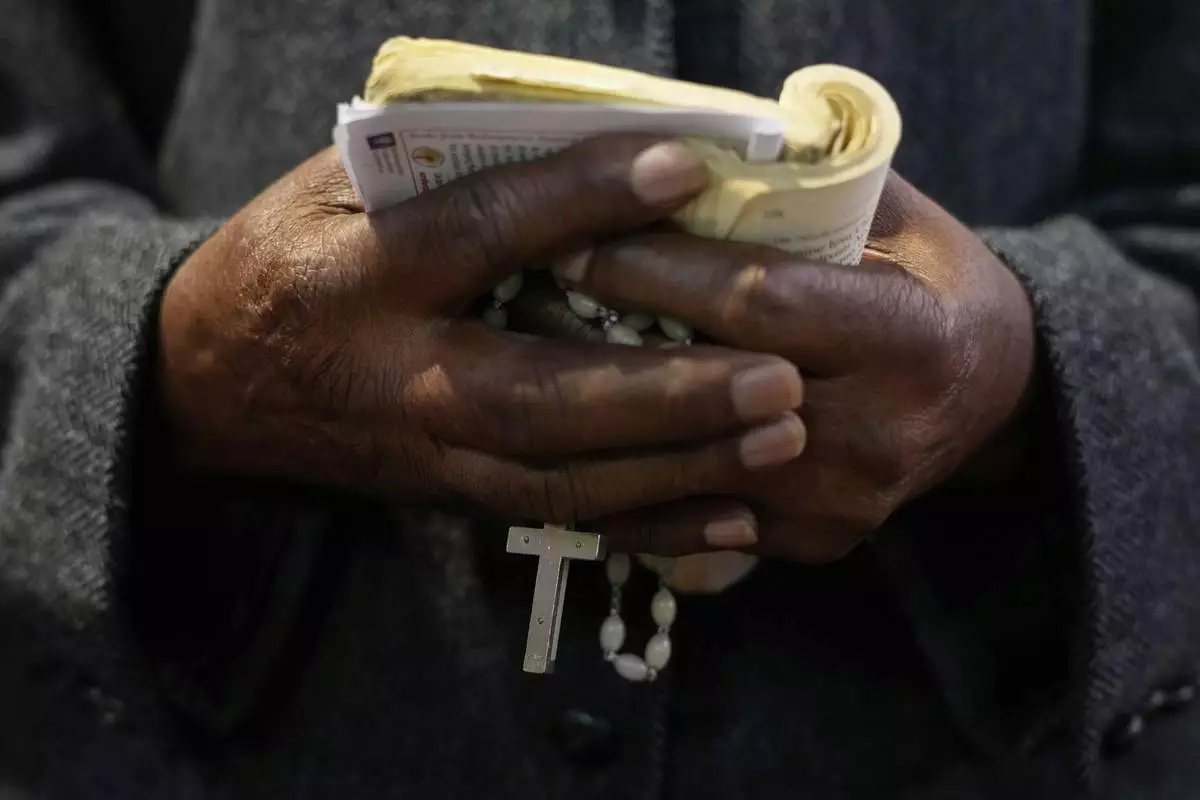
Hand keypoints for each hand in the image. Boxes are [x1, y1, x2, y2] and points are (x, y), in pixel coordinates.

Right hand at [157, 137, 808, 522]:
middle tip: (777, 376)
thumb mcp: (334, 190)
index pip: (480, 232)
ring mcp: (433, 456)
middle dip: (664, 395)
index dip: (581, 199)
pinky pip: (562, 522)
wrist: (211, 386)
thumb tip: (586, 129)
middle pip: (542, 396)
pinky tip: (737, 517)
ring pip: (565, 480)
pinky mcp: (456, 496)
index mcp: (363, 278)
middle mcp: (404, 381)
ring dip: (681, 467)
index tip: (683, 166)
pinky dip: (655, 526)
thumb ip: (444, 165)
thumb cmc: (289, 263)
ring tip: (784, 439)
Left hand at [555, 172, 1036, 561]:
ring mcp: (844, 502)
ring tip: (527, 380)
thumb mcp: (896, 219)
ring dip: (604, 429)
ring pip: (694, 471)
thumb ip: (808, 191)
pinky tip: (571, 458)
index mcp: (904, 337)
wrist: (991, 392)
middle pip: (712, 392)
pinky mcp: (818, 542)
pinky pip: (703, 524)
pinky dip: (634, 493)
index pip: (755, 300)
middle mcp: (877, 433)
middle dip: (606, 347)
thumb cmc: (930, 283)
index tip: (569, 241)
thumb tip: (684, 156)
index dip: (653, 270)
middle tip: (524, 305)